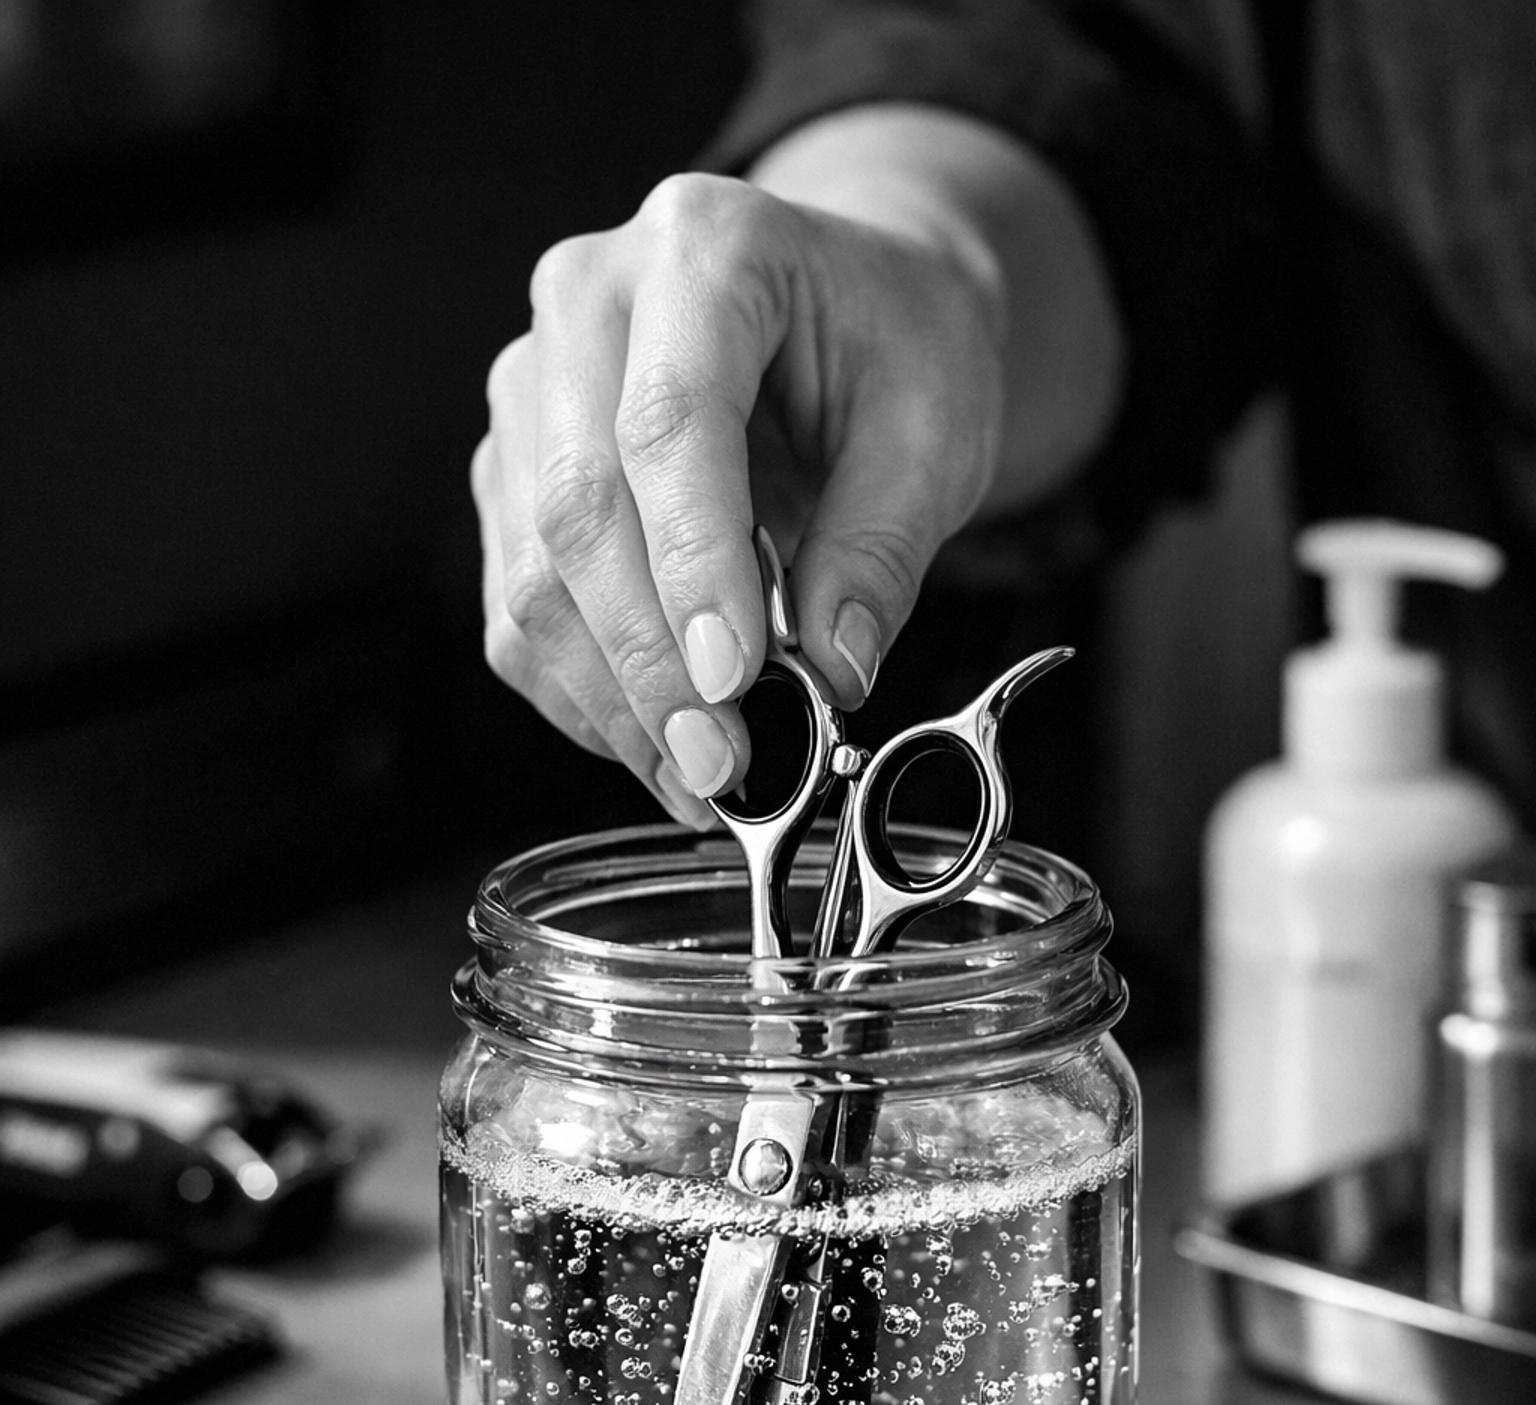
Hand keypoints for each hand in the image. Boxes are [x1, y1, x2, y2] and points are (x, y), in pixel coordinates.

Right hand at [473, 165, 1008, 826]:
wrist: (844, 305)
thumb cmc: (893, 346)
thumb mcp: (938, 427)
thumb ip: (883, 546)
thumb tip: (831, 670)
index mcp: (704, 248)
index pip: (669, 422)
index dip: (693, 564)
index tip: (732, 681)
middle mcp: (586, 298)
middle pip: (578, 504)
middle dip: (647, 661)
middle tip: (718, 765)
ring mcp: (531, 385)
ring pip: (531, 571)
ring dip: (610, 699)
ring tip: (699, 780)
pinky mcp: (512, 471)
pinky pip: (516, 609)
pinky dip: (582, 696)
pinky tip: (656, 743)